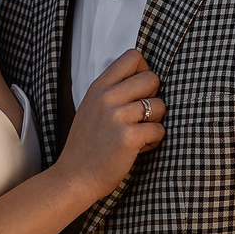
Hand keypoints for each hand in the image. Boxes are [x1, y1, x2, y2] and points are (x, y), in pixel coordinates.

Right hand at [55, 49, 164, 197]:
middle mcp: (107, 97)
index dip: (144, 71)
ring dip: (155, 122)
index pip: (133, 56)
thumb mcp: (91, 107)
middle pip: (152, 78)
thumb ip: (112, 91)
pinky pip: (159, 130)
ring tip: (139, 133)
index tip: (139, 90)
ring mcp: (117, 117)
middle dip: (153, 97)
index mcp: (99, 87)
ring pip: (160, 106)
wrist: (74, 177)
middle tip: (141, 115)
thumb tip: (145, 78)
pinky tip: (139, 147)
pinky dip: (154, 141)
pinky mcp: (128, 137)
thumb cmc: (87, 145)